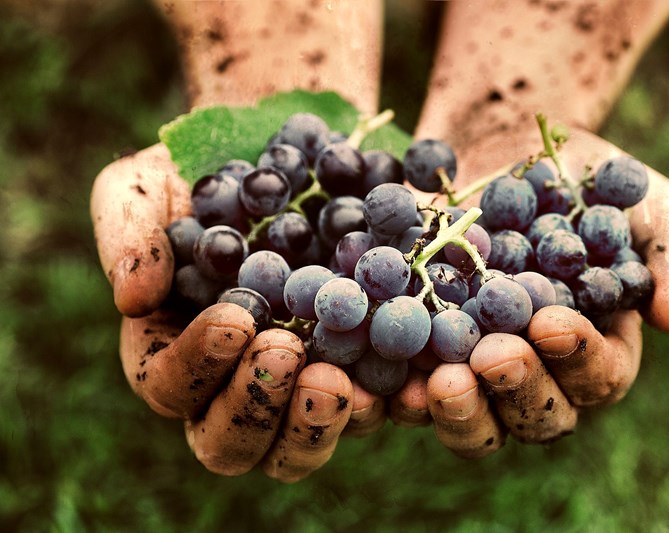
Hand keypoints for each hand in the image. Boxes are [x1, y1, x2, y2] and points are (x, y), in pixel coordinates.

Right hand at [91, 144, 395, 481]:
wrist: (285, 155)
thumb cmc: (203, 173)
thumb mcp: (147, 185)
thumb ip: (127, 234)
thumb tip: (133, 299)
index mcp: (175, 353)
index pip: (170, 386)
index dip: (197, 365)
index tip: (236, 319)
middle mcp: (234, 383)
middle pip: (231, 443)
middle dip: (255, 407)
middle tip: (287, 353)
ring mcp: (299, 384)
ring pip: (298, 448)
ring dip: (316, 426)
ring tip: (340, 380)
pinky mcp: (359, 370)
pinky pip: (372, 410)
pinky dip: (388, 406)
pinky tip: (408, 381)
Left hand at [422, 128, 668, 455]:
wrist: (506, 145)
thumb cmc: (585, 178)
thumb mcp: (642, 202)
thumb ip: (668, 255)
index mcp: (598, 347)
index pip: (599, 376)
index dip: (579, 358)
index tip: (551, 322)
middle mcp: (539, 370)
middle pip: (536, 415)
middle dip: (516, 389)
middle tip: (493, 356)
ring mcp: (478, 364)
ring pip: (474, 417)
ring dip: (458, 410)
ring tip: (439, 382)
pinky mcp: (424, 347)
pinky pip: (410, 385)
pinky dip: (397, 391)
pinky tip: (385, 377)